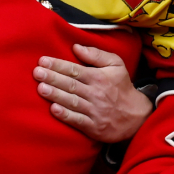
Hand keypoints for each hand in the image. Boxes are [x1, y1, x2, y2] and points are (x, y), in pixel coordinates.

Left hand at [35, 44, 151, 142]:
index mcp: (99, 77)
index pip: (75, 70)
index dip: (58, 65)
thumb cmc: (121, 87)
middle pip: (71, 84)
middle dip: (52, 78)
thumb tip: (76, 47)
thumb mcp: (116, 65)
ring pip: (72, 101)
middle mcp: (96, 93)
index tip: (43, 60)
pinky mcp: (93, 127)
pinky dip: (65, 115)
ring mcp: (94, 111)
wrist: (136, 116)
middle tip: (36, 73)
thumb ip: (97, 55)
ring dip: (55, 95)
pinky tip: (54, 109)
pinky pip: (77, 120)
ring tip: (41, 88)